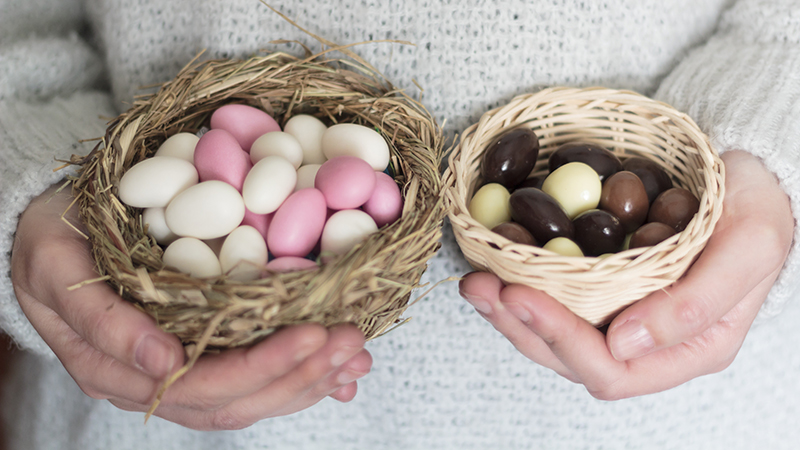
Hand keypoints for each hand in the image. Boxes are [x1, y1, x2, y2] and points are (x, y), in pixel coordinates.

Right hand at [11, 185, 371, 429]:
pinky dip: (302, 374)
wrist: (50, 237)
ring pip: (253, 397)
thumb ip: (102, 319)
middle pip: (238, 400)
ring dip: (311, 379)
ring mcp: (179, 372)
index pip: (202, 385)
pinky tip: (341, 366)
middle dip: (301, 373)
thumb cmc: (51, 240)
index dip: (263, 365)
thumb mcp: (56, 265)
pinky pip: (255, 377)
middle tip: (350, 339)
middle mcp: (154, 380)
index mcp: (116, 368)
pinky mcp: (201, 353)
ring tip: (356, 352)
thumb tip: (163, 362)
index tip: (314, 332)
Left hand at [459, 151, 793, 398]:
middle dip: (519, 326)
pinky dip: (519, 287)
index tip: (519, 295)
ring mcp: (623, 318)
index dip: (560, 340)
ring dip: (508, 312)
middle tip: (480, 286)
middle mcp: (649, 343)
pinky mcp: (604, 290)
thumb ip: (695, 305)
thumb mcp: (747, 248)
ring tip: (475, 281)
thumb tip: (625, 344)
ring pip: (554, 336)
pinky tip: (494, 267)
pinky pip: (554, 302)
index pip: (613, 370)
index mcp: (688, 348)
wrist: (749, 174)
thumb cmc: (758, 208)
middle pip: (570, 359)